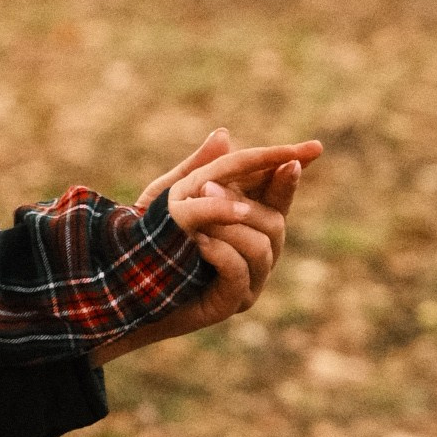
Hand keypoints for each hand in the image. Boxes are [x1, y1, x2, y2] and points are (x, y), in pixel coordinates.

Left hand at [96, 127, 322, 358]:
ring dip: (229, 227)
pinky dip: (221, 253)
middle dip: (242, 202)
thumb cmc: (150, 237)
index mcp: (248, 220)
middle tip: (205, 188)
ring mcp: (249, 279)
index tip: (311, 150)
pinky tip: (198, 243)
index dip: (291, 175)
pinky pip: (240, 272)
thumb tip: (223, 135)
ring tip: (194, 222)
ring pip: (262, 247)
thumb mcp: (170, 196)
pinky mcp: (232, 302)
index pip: (278, 194)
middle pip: (275, 221)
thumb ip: (199, 168)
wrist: (126, 284)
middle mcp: (257, 250)